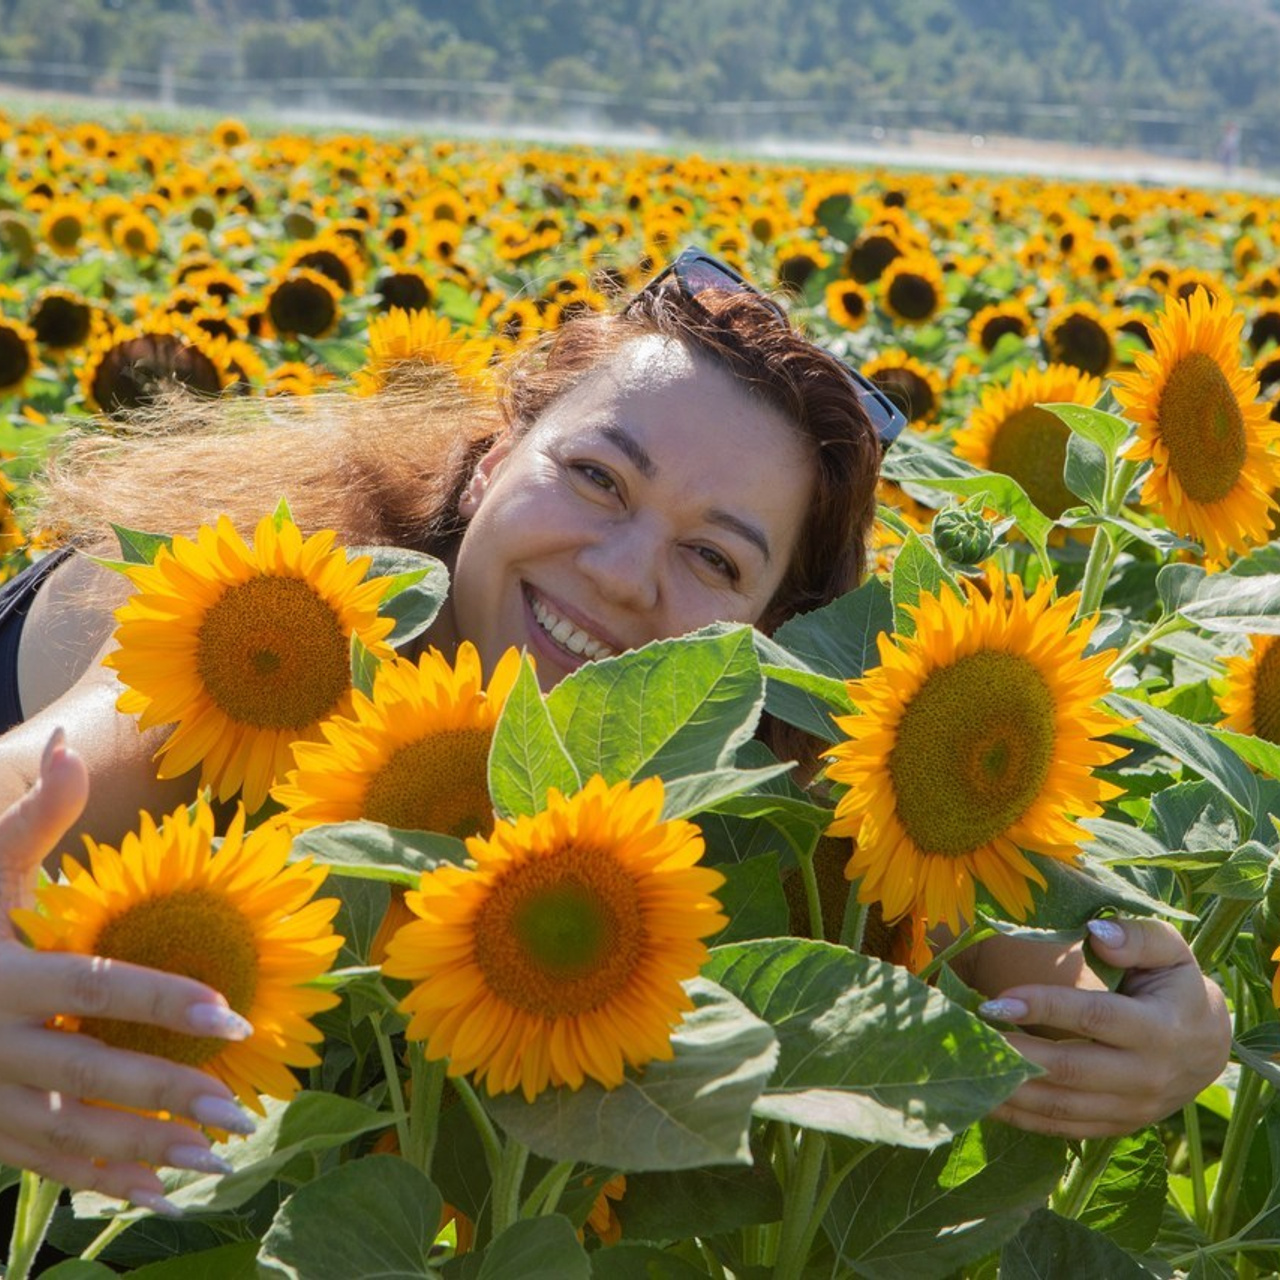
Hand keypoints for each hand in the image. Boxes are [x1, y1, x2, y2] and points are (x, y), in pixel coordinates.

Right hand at [0, 730, 256, 1209]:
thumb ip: (32, 818)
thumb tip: (73, 743)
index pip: (92, 987)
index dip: (162, 999)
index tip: (232, 1014)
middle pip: (84, 1071)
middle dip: (161, 1093)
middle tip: (238, 1109)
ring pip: (62, 1132)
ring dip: (139, 1150)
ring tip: (214, 1157)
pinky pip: (38, 1164)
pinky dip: (97, 1180)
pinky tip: (158, 1192)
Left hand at [979, 917, 1231, 1139]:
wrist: (1206, 1046)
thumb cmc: (1175, 985)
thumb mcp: (1170, 950)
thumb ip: (1137, 937)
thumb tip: (1096, 932)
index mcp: (1160, 1029)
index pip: (1094, 1018)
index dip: (1045, 1008)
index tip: (996, 1000)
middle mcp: (1146, 1076)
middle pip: (1070, 1069)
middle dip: (1013, 1053)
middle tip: (967, 1035)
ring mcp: (1130, 1109)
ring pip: (1060, 1107)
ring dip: (1008, 1090)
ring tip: (965, 1065)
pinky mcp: (1114, 1127)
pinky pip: (1061, 1128)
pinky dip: (1019, 1116)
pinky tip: (984, 1095)